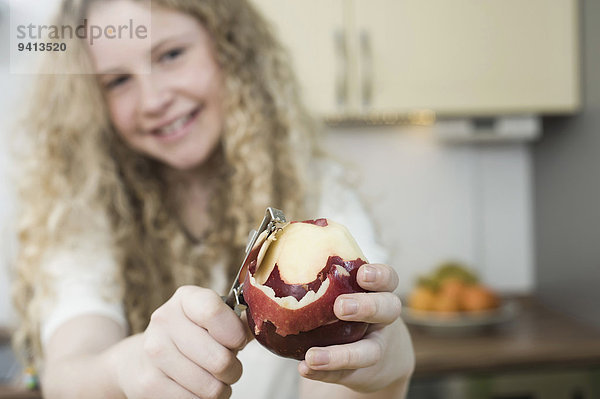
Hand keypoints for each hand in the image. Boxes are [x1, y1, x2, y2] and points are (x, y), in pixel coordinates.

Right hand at [114, 286, 250, 398]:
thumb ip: (240, 322)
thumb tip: (264, 329)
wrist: (144, 358)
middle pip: (219, 359)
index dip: (235, 333)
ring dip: (220, 390)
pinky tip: (197, 389)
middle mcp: (164, 320)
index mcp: (186, 299)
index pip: (213, 311)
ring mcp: (153, 352)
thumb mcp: (213, 320)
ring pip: (209, 387)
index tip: (238, 343)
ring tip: (215, 380)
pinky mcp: (147, 382)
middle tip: (229, 368)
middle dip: (233, 370)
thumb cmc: (192, 336)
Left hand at [298, 264, 414, 392]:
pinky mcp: (363, 371)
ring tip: (314, 356)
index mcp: (378, 292)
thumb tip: (268, 261)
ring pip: (369, 351)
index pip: (388, 279)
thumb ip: (324, 277)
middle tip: (340, 306)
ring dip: (341, 354)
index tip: (362, 274)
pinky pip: (345, 373)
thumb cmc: (351, 310)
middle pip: (388, 309)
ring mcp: (376, 347)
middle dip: (366, 306)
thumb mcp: (348, 290)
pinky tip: (305, 368)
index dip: (379, 275)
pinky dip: (325, 372)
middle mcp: (383, 319)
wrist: (376, 356)